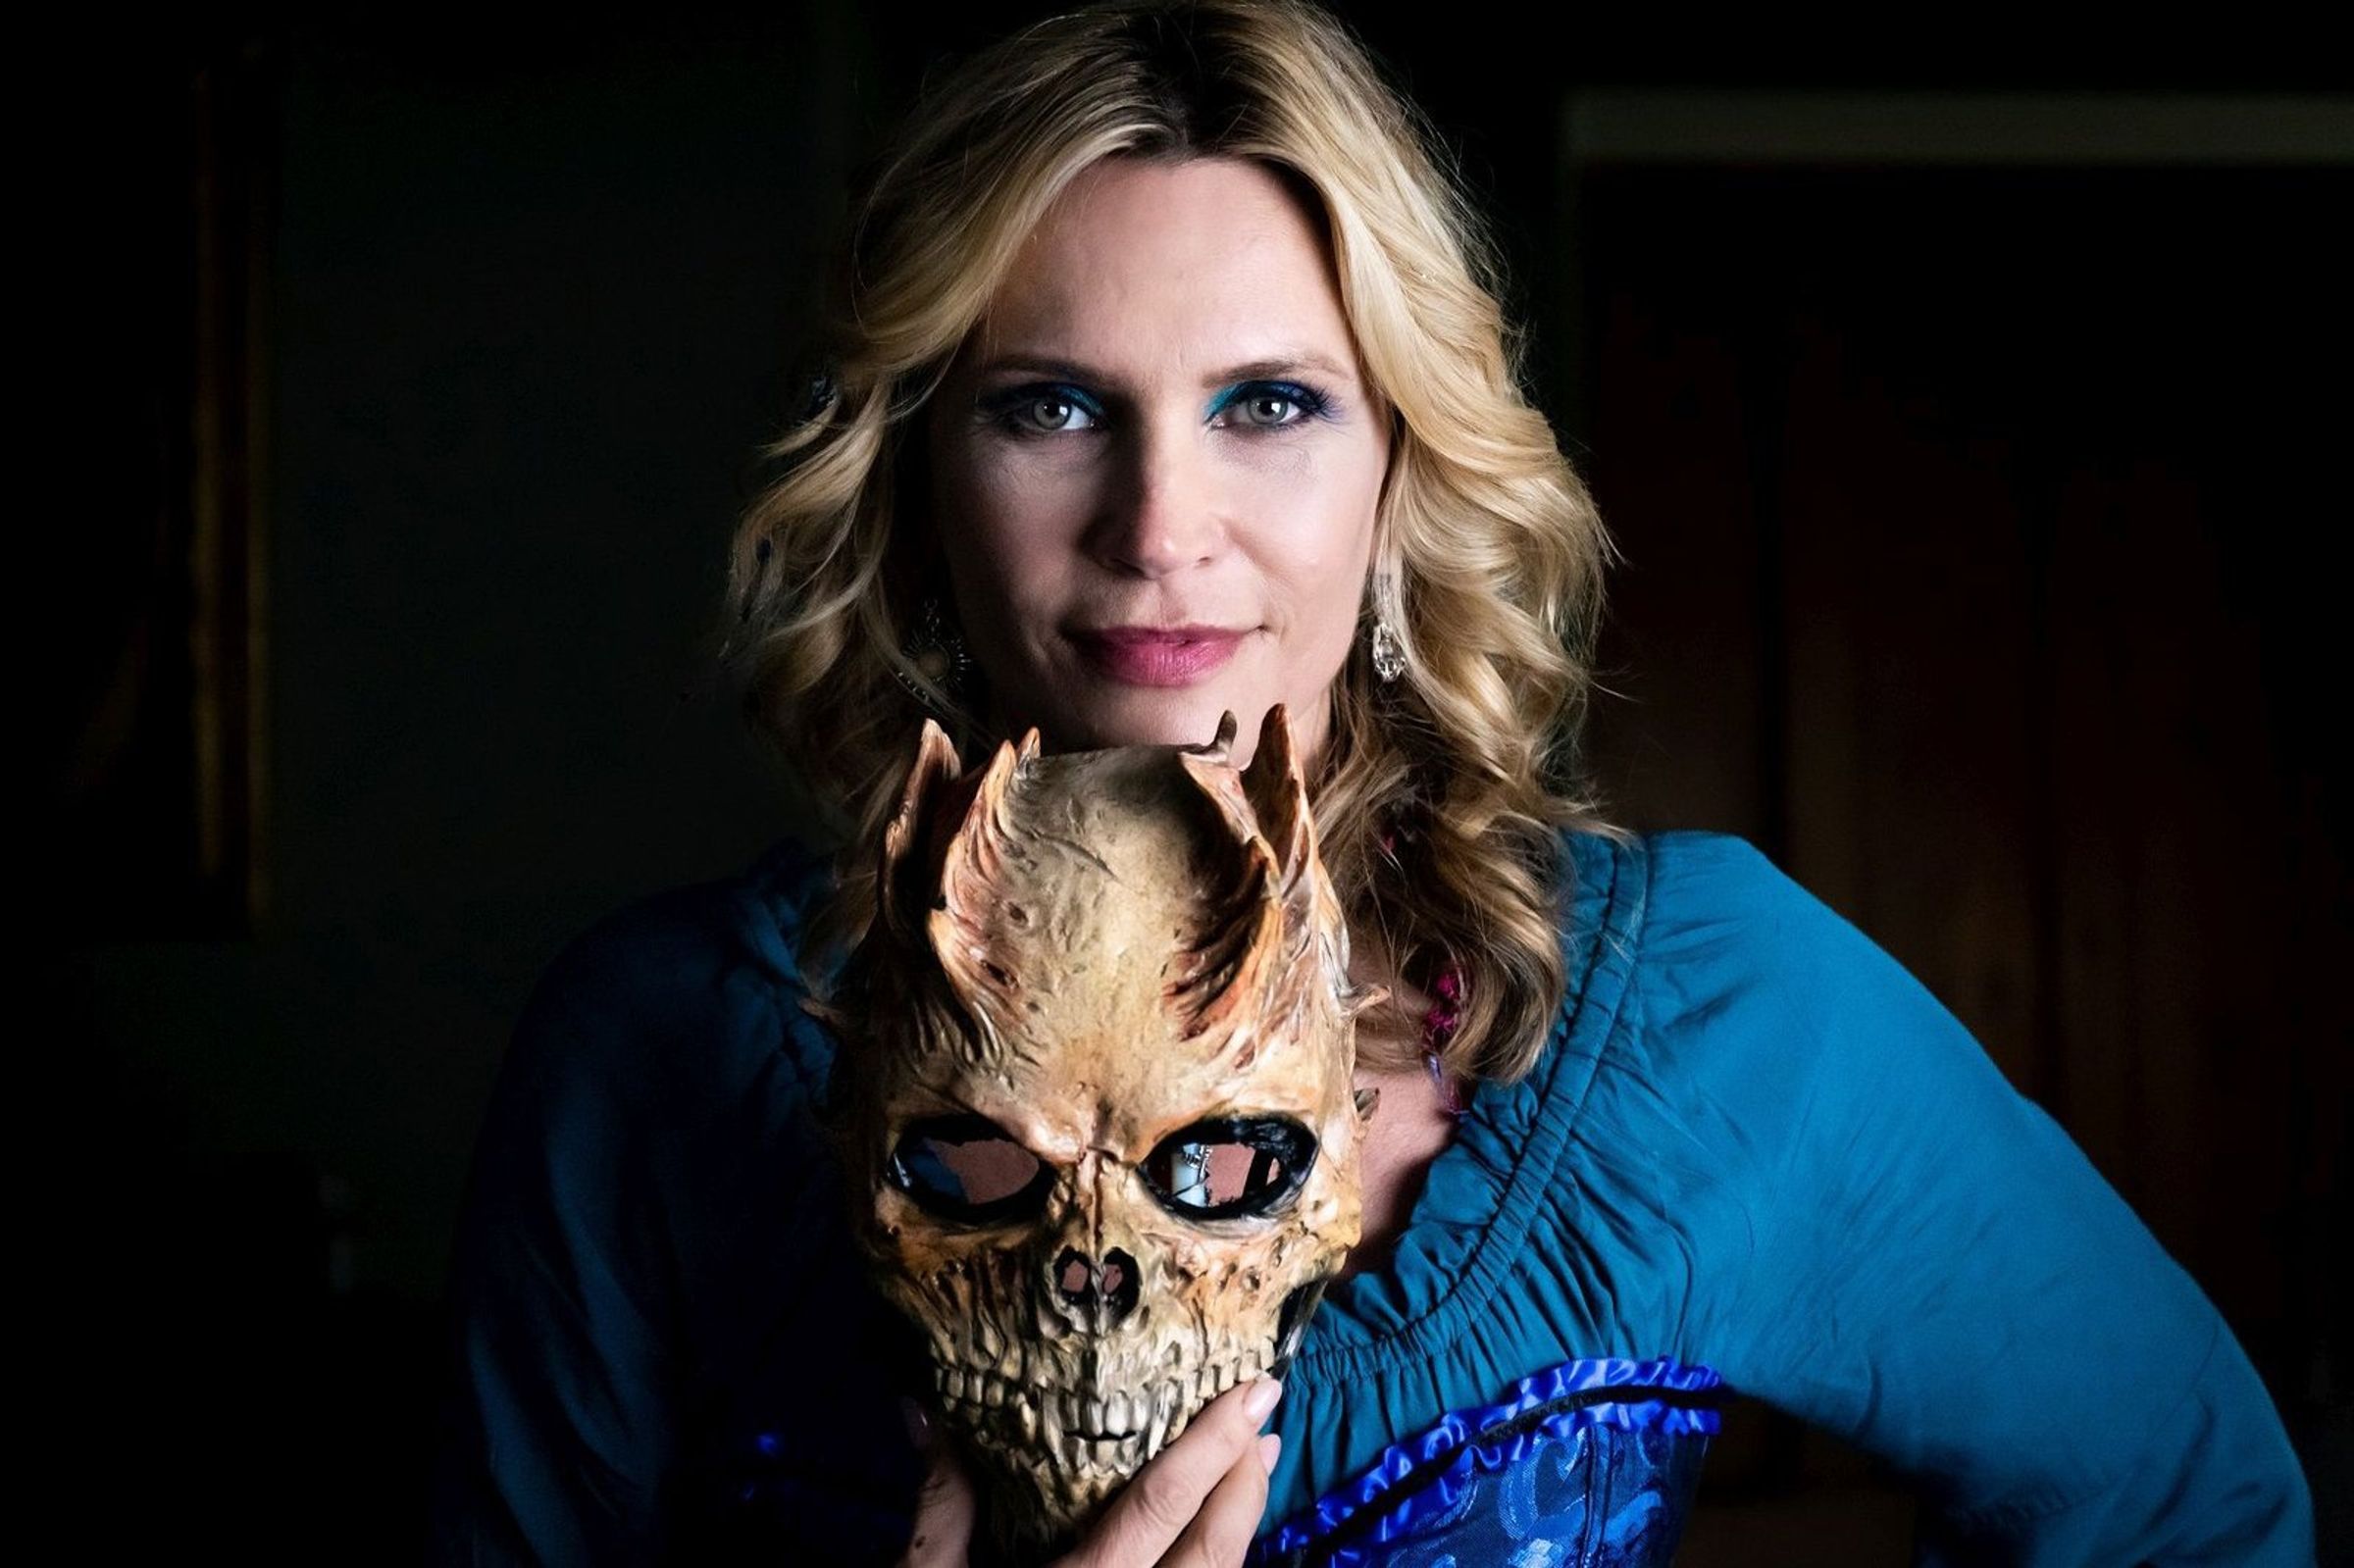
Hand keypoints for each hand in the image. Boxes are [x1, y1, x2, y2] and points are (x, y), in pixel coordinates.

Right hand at [897, 1377, 1285, 1567]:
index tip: (1255, 1392)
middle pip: (1216, 1551)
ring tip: (1249, 1466)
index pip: (1162, 1508)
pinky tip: (1208, 1541)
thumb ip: (945, 1503)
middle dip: (1247, 1482)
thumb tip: (926, 1411)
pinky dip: (1214, 1566)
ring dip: (1239, 1525)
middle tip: (1260, 1420)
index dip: (1214, 1446)